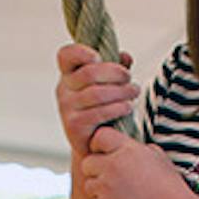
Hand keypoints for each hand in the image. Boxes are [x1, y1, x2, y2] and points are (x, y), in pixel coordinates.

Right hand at [55, 43, 136, 157]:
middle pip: (89, 73)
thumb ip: (116, 67)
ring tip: (134, 92)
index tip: (99, 57)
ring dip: (122, 91)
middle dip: (116, 73)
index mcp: (69, 75)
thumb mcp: (108, 84)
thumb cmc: (103, 109)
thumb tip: (125, 57)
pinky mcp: (74, 126)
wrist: (94, 145)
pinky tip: (128, 107)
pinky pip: (99, 113)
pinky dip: (118, 108)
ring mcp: (66, 109)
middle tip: (129, 79)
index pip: (66, 55)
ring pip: (97, 93)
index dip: (81, 52)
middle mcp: (63, 90)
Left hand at [77, 126, 187, 198]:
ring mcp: (106, 187)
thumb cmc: (169, 186)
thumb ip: (139, 149)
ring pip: (88, 184)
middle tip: (110, 176)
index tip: (106, 153)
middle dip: (95, 169)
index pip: (99, 137)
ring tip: (118, 193)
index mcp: (127, 150)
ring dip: (98, 188)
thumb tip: (129, 147)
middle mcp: (112, 166)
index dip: (100, 145)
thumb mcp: (158, 157)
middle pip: (87, 162)